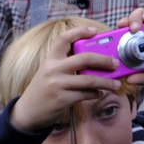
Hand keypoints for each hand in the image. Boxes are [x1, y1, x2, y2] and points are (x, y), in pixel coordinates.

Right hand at [8, 25, 123, 133]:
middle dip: (104, 60)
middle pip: (84, 58)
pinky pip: (86, 94)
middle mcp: (53, 69)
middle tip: (115, 63)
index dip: (80, 31)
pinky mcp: (62, 99)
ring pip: (89, 79)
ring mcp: (58, 84)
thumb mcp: (49, 72)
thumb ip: (66, 63)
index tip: (95, 31)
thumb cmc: (43, 90)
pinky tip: (100, 93)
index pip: (64, 39)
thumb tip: (94, 59)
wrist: (27, 113)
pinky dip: (96, 93)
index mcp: (50, 59)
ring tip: (116, 84)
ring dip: (106, 82)